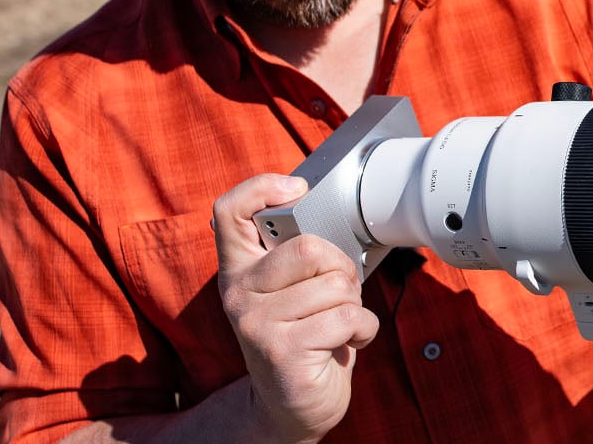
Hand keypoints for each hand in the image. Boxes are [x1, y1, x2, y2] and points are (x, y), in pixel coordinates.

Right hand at [213, 174, 379, 443]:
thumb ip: (299, 257)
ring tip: (336, 324)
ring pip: (335, 285)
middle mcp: (238, 292)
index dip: (261, 187)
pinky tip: (347, 342)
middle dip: (342, 269)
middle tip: (338, 296)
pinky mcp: (281, 349)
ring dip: (354, 305)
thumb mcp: (293, 291)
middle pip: (309, 248)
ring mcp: (255, 322)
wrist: (293, 405)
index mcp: (240, 270)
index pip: (230, 212)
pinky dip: (363, 329)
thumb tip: (334, 214)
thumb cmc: (305, 336)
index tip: (297, 188)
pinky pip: (346, 318)